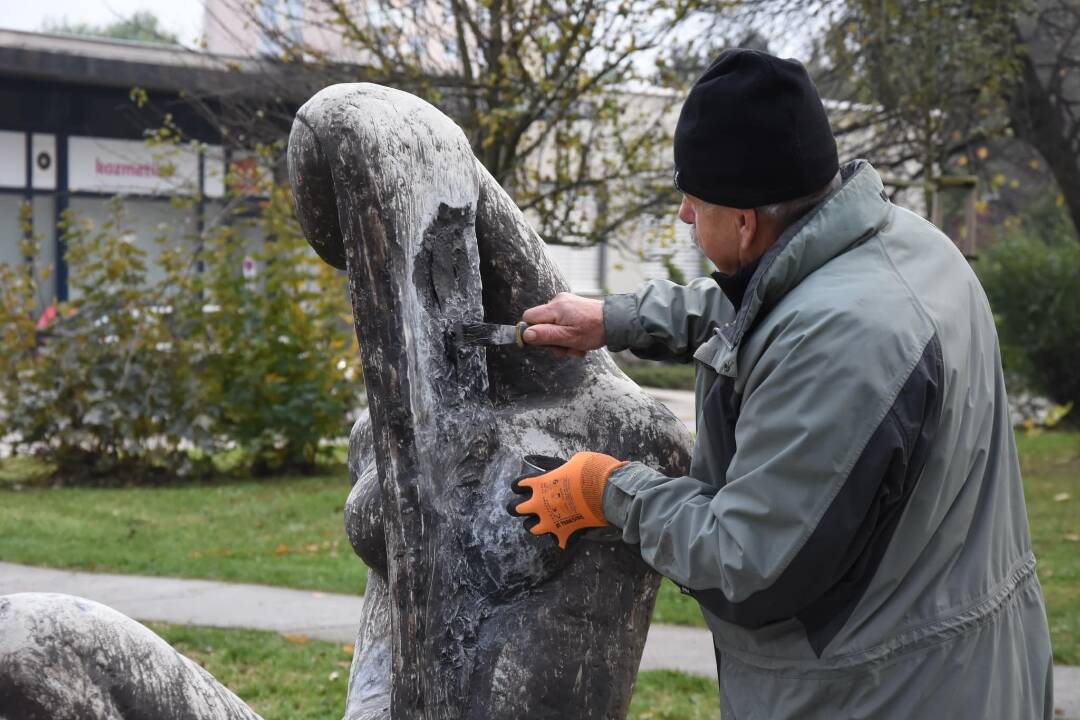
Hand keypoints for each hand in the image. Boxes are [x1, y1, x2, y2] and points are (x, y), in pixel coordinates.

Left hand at [509, 452, 627, 548]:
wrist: (610, 491)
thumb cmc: (594, 471)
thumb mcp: (575, 461)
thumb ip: (563, 469)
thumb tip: (564, 471)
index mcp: (539, 483)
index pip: (516, 485)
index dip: (520, 486)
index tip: (527, 487)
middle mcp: (539, 503)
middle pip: (514, 509)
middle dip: (520, 507)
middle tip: (531, 506)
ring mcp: (550, 521)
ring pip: (531, 528)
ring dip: (537, 524)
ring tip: (547, 521)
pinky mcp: (564, 534)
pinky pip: (558, 541)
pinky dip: (563, 537)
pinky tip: (570, 532)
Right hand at [521, 293, 604, 357]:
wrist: (616, 321)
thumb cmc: (595, 330)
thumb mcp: (569, 338)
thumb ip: (546, 336)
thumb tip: (525, 335)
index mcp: (555, 307)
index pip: (528, 317)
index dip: (533, 332)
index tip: (545, 343)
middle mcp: (558, 301)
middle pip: (541, 323)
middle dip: (552, 339)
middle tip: (567, 348)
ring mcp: (566, 302)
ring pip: (552, 325)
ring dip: (562, 339)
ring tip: (577, 345)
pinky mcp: (572, 306)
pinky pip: (562, 321)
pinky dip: (568, 332)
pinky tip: (580, 338)